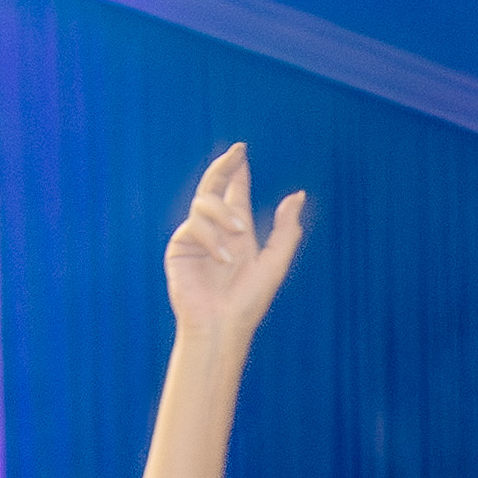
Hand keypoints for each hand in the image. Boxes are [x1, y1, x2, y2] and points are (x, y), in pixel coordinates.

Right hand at [161, 144, 308, 337]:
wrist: (221, 325)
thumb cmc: (248, 302)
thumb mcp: (275, 263)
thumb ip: (286, 230)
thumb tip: (298, 196)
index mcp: (238, 232)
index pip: (235, 194)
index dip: (238, 172)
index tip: (242, 151)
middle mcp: (216, 230)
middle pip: (215, 186)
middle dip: (225, 167)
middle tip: (237, 152)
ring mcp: (195, 237)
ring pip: (204, 202)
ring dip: (225, 214)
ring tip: (240, 234)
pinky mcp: (180, 247)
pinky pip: (194, 226)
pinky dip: (212, 238)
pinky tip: (222, 259)